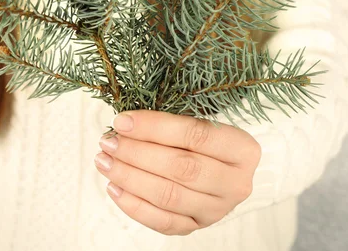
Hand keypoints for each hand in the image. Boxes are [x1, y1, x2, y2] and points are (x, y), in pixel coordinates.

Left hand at [94, 110, 261, 235]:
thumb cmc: (206, 140)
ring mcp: (217, 209)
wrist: (224, 169)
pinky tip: (114, 187)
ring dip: (130, 177)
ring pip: (169, 196)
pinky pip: (163, 222)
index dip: (155, 127)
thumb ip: (171, 122)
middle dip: (137, 153)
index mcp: (243, 149)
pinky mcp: (198, 226)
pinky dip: (134, 205)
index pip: (196, 134)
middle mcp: (236, 183)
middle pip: (181, 168)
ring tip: (105, 161)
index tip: (123, 121)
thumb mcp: (201, 122)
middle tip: (109, 142)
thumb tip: (125, 124)